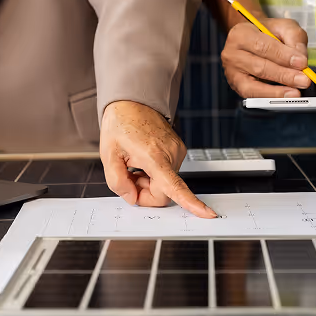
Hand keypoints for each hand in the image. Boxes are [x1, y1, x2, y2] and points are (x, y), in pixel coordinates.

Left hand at [100, 101, 216, 217]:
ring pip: (165, 185)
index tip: (207, 213)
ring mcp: (177, 152)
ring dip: (148, 182)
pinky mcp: (178, 151)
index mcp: (155, 155)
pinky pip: (167, 175)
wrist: (132, 102)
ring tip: (135, 164)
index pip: (174, 186)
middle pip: (164, 193)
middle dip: (144, 192)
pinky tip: (143, 160)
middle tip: (128, 176)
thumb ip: (117, 181)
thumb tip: (131, 198)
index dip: (191, 202)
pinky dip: (154, 174)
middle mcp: (171, 154)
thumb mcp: (108, 154)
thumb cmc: (121, 124)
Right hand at [221, 18, 310, 97]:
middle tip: (303, 80)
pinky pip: (253, 96)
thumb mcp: (283, 26)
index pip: (263, 46)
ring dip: (277, 91)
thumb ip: (294, 37)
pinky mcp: (236, 86)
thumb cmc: (266, 33)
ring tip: (295, 92)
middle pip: (259, 67)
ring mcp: (232, 72)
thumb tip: (300, 58)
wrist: (252, 40)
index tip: (302, 63)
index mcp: (240, 34)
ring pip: (254, 86)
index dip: (284, 56)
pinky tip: (284, 96)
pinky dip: (270, 97)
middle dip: (284, 75)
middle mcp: (231, 54)